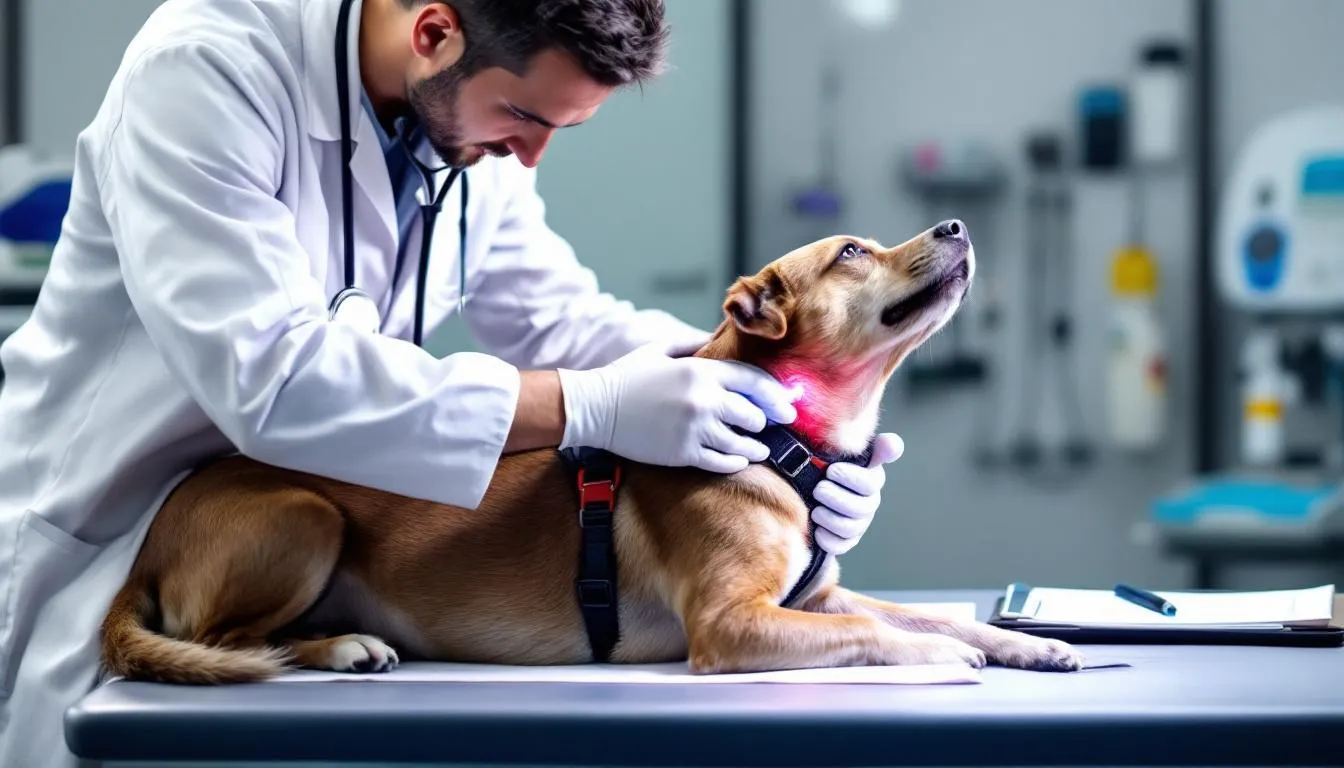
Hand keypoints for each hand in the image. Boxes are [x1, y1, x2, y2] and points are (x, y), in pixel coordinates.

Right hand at [557, 340, 798, 472]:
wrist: (594, 408)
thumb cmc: (626, 376)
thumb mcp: (659, 349)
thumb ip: (693, 343)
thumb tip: (717, 338)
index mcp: (700, 371)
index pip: (753, 382)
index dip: (775, 394)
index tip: (787, 403)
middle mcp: (703, 400)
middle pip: (753, 414)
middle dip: (764, 420)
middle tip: (770, 425)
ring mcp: (694, 429)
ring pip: (742, 442)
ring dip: (755, 446)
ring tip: (761, 449)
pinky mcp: (683, 453)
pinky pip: (723, 462)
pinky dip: (736, 461)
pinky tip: (741, 460)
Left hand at [810, 432, 903, 554]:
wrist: (814, 492)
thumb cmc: (832, 469)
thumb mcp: (848, 453)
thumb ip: (872, 447)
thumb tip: (892, 442)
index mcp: (871, 480)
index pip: (870, 483)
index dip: (850, 478)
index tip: (831, 470)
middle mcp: (869, 503)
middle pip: (861, 508)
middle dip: (835, 498)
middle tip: (818, 489)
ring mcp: (858, 524)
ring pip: (849, 528)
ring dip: (829, 518)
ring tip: (815, 509)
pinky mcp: (845, 541)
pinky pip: (839, 545)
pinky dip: (826, 538)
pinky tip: (817, 528)